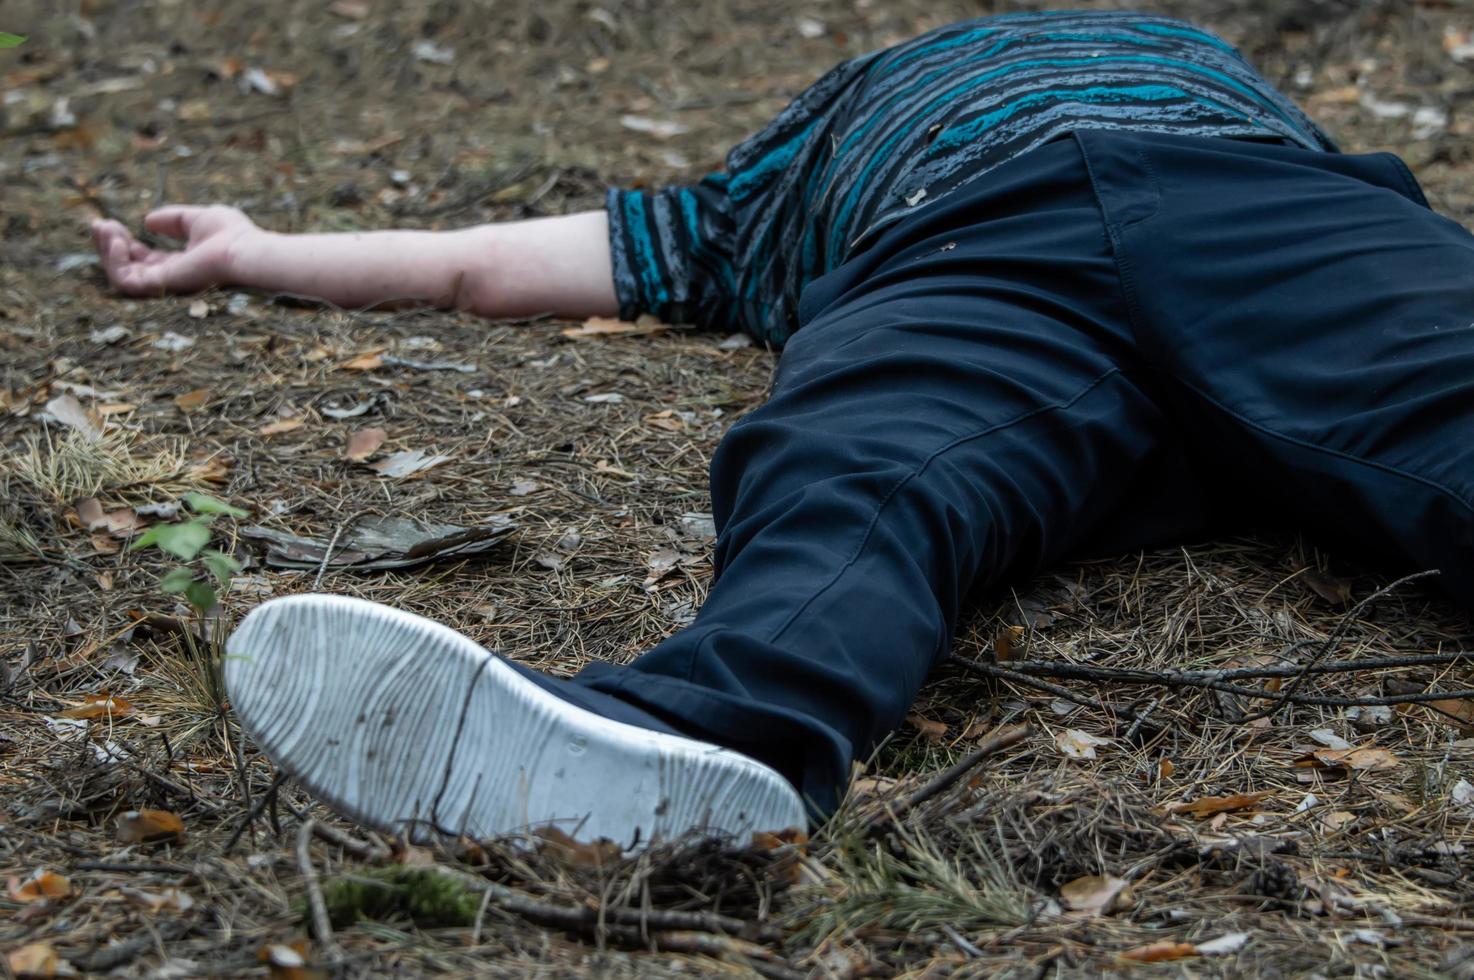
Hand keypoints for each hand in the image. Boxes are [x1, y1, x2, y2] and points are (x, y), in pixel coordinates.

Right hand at [91, 205, 258, 295]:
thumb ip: (173, 220)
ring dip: (107, 251)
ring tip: (105, 228)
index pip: (145, 259)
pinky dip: (114, 260)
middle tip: (99, 224)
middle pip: (129, 268)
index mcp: (182, 264)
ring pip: (122, 276)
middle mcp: (172, 277)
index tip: (111, 223)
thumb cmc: (231, 235)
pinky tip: (116, 240)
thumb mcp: (197, 219)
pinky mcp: (161, 287)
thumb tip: (147, 220)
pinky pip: (125, 281)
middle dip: (109, 246)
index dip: (125, 242)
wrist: (244, 251)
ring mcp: (166, 284)